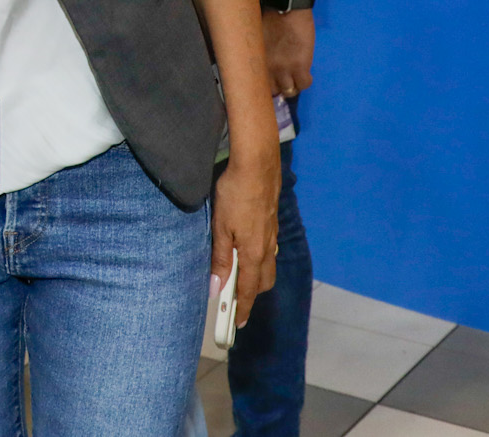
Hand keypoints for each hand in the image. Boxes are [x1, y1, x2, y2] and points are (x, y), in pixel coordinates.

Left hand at [211, 150, 279, 325]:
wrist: (257, 165)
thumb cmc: (235, 195)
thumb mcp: (221, 227)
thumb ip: (220, 258)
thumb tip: (217, 288)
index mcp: (254, 253)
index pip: (249, 290)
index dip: (243, 308)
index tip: (238, 324)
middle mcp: (267, 248)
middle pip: (263, 281)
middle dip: (251, 293)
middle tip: (234, 298)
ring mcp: (272, 235)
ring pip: (268, 265)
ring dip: (256, 275)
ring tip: (238, 275)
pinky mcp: (272, 222)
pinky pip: (268, 250)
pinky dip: (259, 259)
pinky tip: (247, 249)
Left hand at [262, 8, 315, 99]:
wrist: (287, 8)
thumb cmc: (270, 18)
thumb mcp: (257, 38)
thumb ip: (258, 53)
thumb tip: (258, 63)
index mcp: (255, 61)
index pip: (256, 84)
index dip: (264, 86)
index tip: (268, 85)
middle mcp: (268, 68)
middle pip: (273, 90)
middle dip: (278, 87)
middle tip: (283, 80)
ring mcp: (285, 68)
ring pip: (289, 90)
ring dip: (292, 85)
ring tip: (294, 78)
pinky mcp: (301, 65)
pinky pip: (305, 84)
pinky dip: (305, 81)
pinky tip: (304, 73)